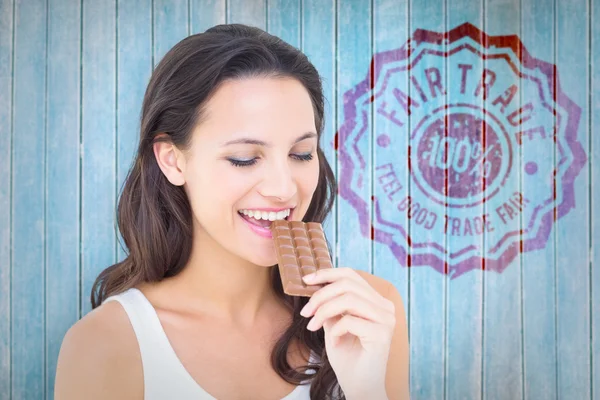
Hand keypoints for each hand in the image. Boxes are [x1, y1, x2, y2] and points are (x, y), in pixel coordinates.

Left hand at [299, 267, 394, 399]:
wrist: (359, 387)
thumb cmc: (347, 357)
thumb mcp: (333, 324)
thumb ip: (330, 304)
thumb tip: (313, 285)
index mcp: (376, 301)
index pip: (351, 275)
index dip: (327, 273)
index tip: (306, 280)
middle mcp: (385, 307)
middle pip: (347, 284)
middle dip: (320, 295)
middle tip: (305, 312)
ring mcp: (386, 319)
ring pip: (348, 299)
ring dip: (324, 311)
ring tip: (313, 326)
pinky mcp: (382, 334)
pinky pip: (350, 320)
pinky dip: (335, 330)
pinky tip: (334, 342)